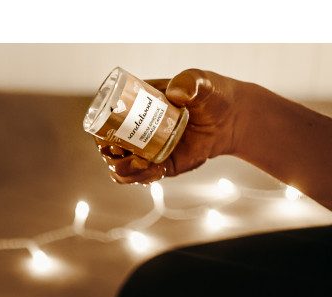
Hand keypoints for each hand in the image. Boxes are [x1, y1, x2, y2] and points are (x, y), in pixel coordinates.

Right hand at [97, 69, 240, 184]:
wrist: (231, 120)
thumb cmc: (212, 95)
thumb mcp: (202, 83)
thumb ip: (192, 82)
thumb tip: (178, 94)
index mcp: (135, 105)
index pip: (105, 118)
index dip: (100, 131)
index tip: (111, 138)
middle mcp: (134, 129)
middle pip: (106, 147)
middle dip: (111, 156)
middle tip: (128, 154)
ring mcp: (144, 149)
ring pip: (118, 166)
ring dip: (124, 170)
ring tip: (145, 164)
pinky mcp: (156, 165)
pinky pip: (138, 177)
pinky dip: (141, 178)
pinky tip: (156, 171)